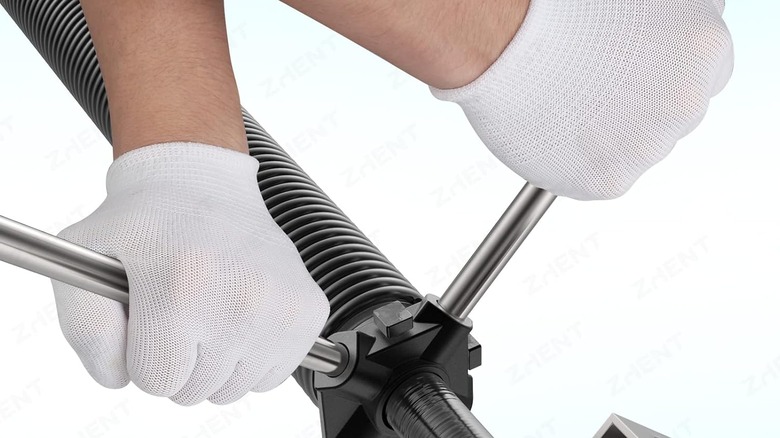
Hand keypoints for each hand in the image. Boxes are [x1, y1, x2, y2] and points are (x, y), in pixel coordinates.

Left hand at [52, 142, 328, 405]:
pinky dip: (252, 356)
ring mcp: (281, 308)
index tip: (151, 319)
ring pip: (235, 388)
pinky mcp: (307, 310)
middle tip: (180, 310)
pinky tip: (240, 313)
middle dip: (179, 361)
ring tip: (210, 308)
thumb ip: (86, 328)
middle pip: (195, 390)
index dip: (145, 356)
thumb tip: (121, 375)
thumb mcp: (86, 258)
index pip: (157, 381)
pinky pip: (271, 374)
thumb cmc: (148, 221)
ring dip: (217, 362)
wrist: (205, 184)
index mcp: (182, 287)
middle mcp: (240, 299)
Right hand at [432, 0, 733, 199]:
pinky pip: (603, 176)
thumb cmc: (557, 10)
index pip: (704, 75)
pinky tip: (557, 128)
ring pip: (637, 149)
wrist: (502, 41)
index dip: (664, 75)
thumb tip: (668, 44)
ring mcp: (649, 147)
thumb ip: (671, 24)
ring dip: (611, 135)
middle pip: (673, 116)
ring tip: (567, 102)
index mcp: (703, 49)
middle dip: (640, 106)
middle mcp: (686, 103)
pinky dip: (580, 161)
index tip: (634, 75)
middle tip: (592, 88)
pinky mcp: (609, 180)